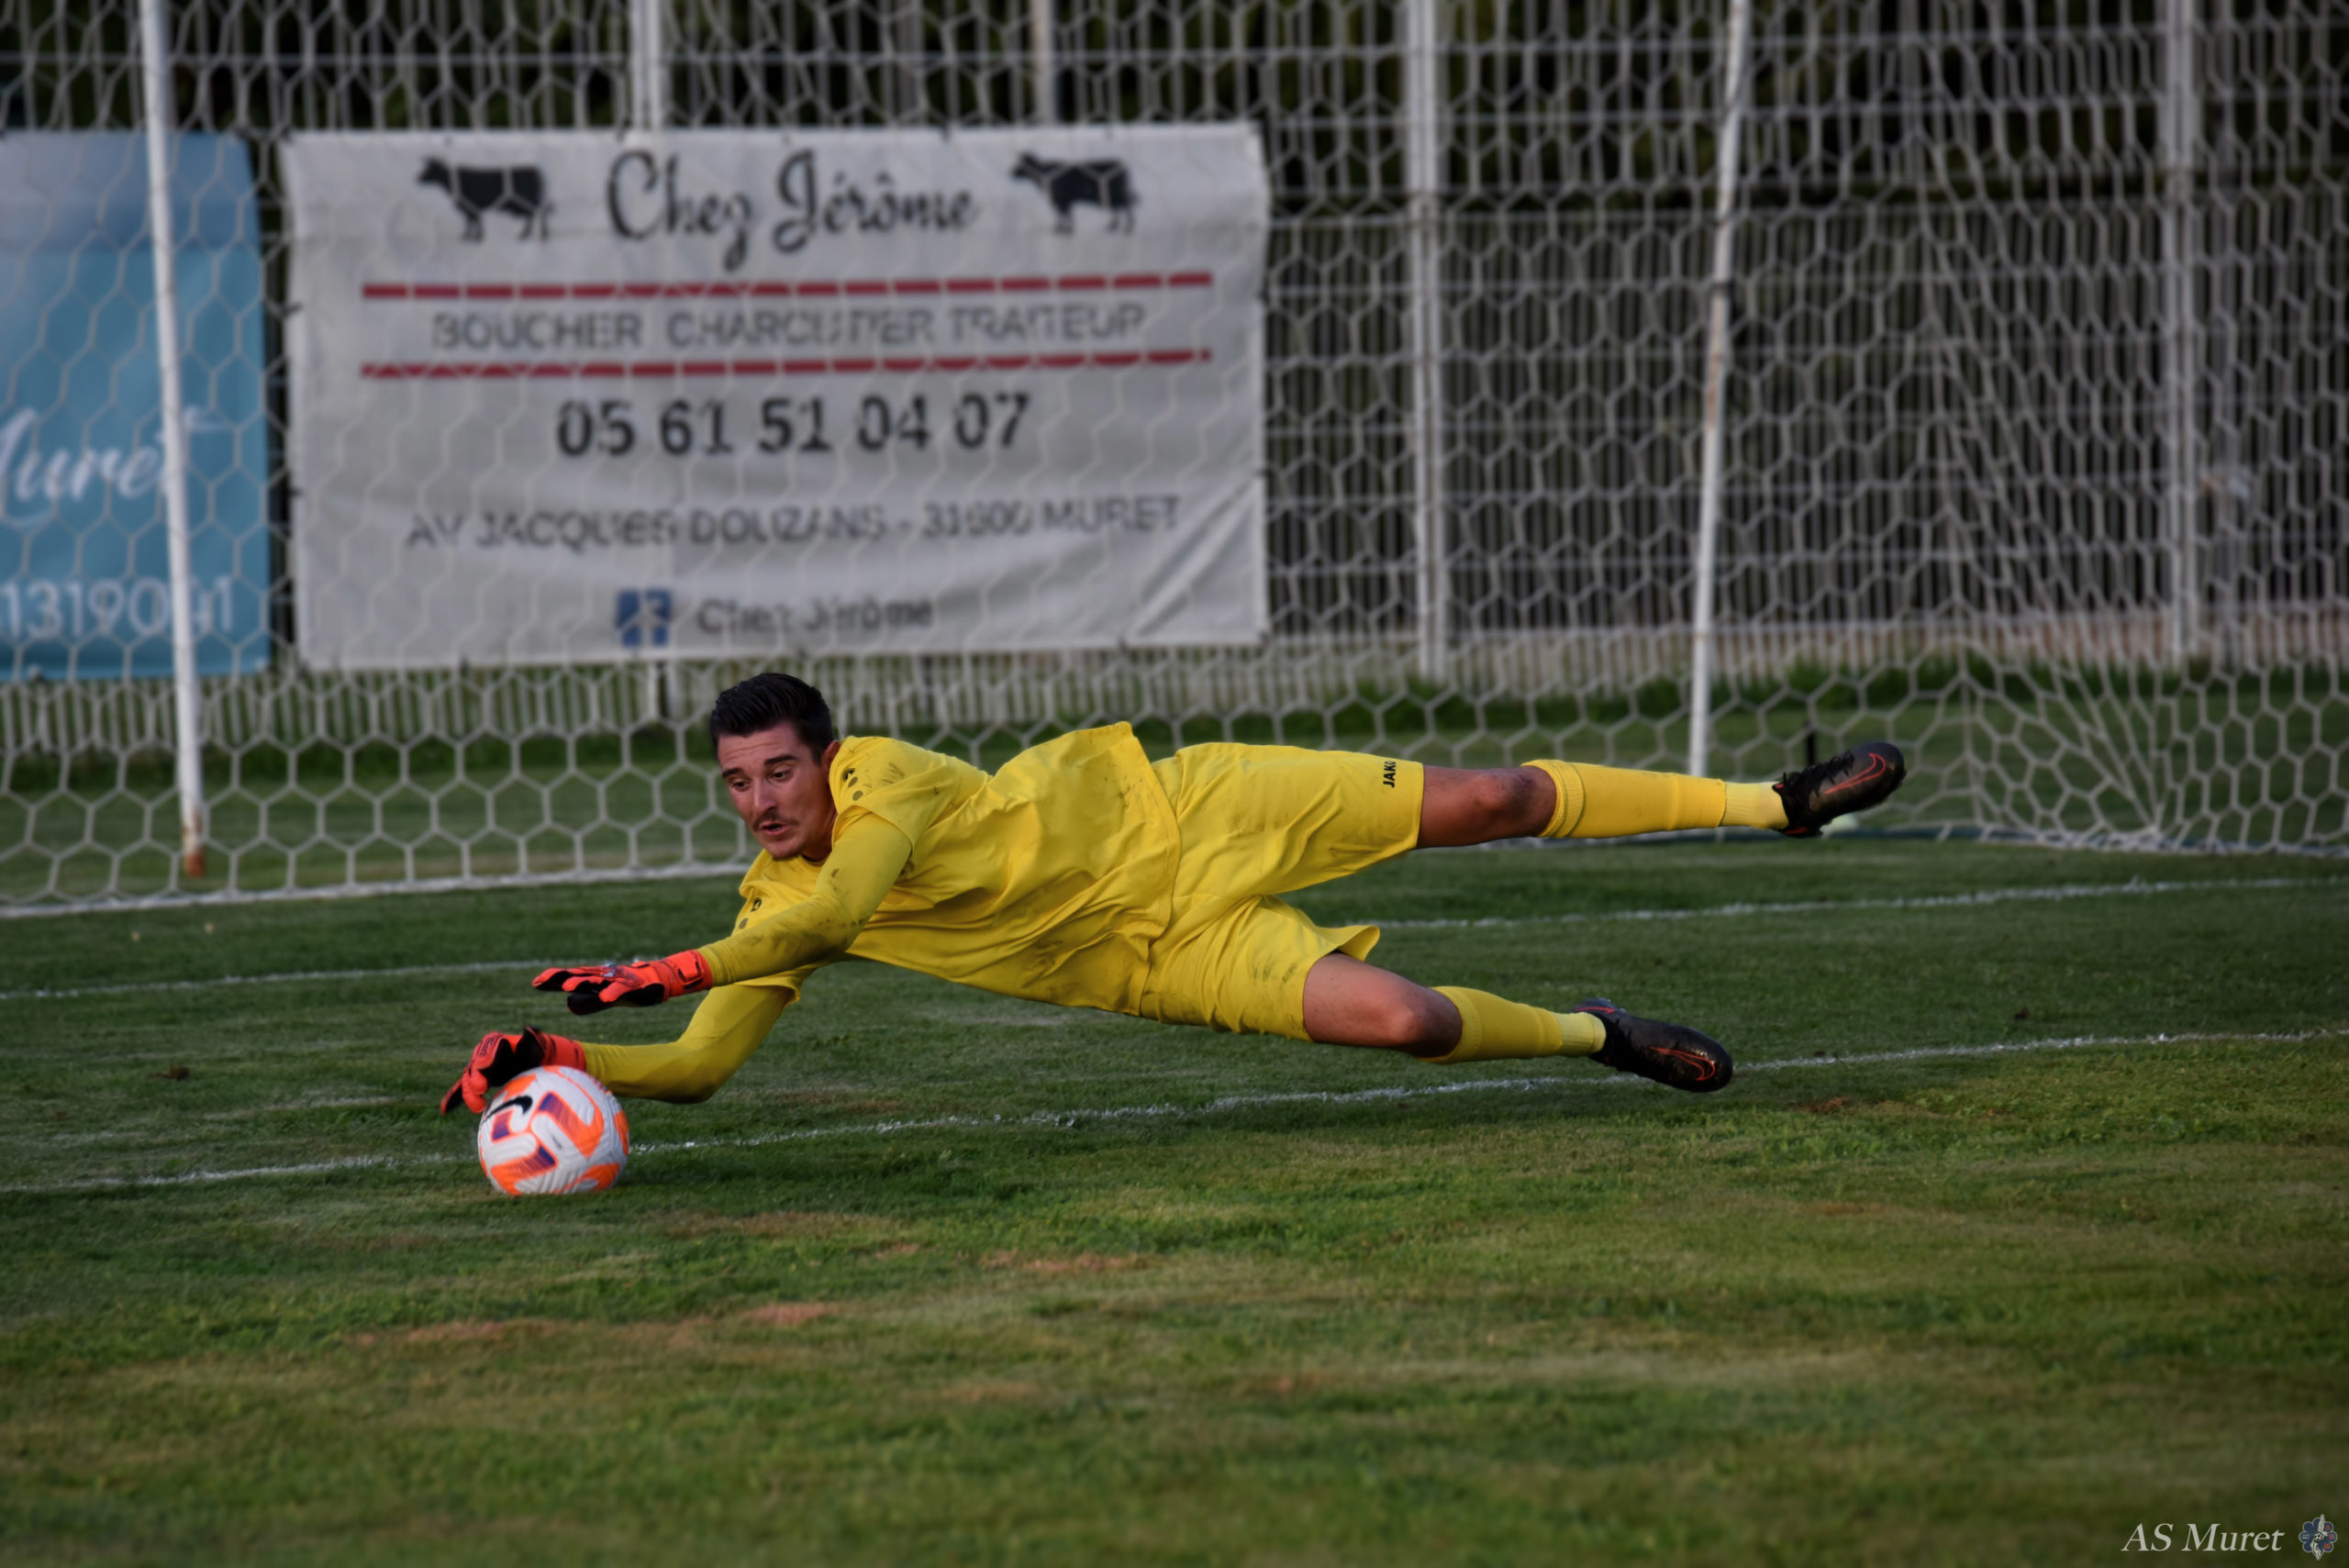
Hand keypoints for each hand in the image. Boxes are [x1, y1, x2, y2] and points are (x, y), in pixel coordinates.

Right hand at [439, 1027, 586, 1114]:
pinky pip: (461, 1091)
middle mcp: (484, 1057)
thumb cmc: (536, 1054)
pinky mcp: (477, 1084)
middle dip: (475, 1078)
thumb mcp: (536, 1047)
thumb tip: (531, 1029)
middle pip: (475, 1067)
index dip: (484, 1057)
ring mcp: (479, 1072)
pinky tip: (445, 1110)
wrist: (534, 1067)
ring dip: (469, 1093)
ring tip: (479, 1107)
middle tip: (481, 1089)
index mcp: (495, 1044)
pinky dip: (453, 1099)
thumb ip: (533, 1039)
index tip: (484, 1065)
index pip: (488, 1049)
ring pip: (468, 1081)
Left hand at [532, 949, 711, 1015]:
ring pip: (597, 981)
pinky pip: (622, 989)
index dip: (553, 980)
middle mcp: (604, 976)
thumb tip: (569, 1005)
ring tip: (566, 987)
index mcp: (596, 979)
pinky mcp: (634, 985)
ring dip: (582, 983)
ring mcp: (618, 979)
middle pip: (578, 976)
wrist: (661, 978)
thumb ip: (589, 1002)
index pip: (571, 978)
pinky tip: (604, 997)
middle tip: (541, 981)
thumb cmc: (632, 988)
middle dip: (560, 978)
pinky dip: (613, 992)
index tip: (535, 983)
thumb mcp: (608, 998)